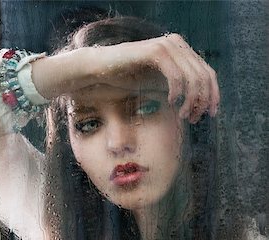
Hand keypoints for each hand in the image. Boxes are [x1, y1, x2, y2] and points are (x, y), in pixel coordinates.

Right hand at [97, 34, 219, 123]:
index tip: (211, 114)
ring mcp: (167, 45)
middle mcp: (178, 44)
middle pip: (204, 76)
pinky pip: (176, 76)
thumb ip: (179, 89)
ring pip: (193, 78)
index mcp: (182, 50)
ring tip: (183, 115)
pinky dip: (177, 93)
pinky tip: (170, 102)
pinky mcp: (155, 51)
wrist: (102, 69)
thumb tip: (199, 106)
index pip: (208, 73)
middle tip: (194, 119)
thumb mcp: (159, 85)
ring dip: (191, 101)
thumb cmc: (128, 79)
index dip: (213, 95)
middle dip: (202, 102)